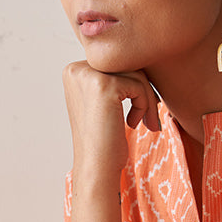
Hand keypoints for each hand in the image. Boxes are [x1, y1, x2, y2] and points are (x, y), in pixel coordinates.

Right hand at [62, 61, 159, 184]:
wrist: (96, 167)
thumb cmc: (104, 139)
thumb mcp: (103, 102)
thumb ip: (113, 77)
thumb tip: (142, 54)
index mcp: (74, 71)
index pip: (116, 63)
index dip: (132, 85)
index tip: (138, 109)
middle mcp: (76, 69)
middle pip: (126, 64)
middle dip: (143, 91)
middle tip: (148, 117)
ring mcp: (89, 76)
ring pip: (136, 74)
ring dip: (147, 99)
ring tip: (145, 122)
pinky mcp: (104, 86)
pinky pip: (139, 85)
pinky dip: (145, 105)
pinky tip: (135, 124)